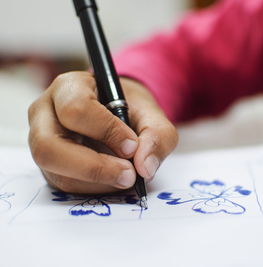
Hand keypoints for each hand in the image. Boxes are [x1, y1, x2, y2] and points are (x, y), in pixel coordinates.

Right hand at [28, 71, 177, 193]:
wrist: (123, 116)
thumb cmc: (132, 110)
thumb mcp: (152, 115)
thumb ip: (156, 136)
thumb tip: (145, 168)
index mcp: (68, 88)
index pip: (76, 109)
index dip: (106, 131)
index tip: (132, 146)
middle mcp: (45, 114)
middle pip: (49, 147)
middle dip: (93, 167)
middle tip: (129, 175)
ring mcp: (41, 142)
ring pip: (56, 171)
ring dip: (97, 182)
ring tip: (127, 177)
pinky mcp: (50, 166)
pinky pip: (64, 184)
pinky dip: (94, 188)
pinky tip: (114, 180)